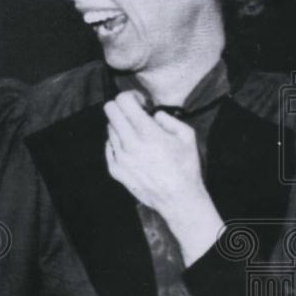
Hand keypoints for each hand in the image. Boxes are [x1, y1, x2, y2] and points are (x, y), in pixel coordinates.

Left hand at [104, 91, 222, 264]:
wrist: (178, 198)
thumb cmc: (185, 166)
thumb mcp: (187, 135)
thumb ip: (167, 118)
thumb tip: (152, 114)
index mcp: (146, 132)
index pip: (122, 101)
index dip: (131, 96)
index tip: (141, 103)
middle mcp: (128, 143)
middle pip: (109, 110)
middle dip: (121, 107)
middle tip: (135, 114)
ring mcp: (118, 157)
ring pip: (109, 128)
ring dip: (121, 126)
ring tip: (137, 135)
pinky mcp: (114, 170)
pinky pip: (108, 147)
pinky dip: (117, 143)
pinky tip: (132, 149)